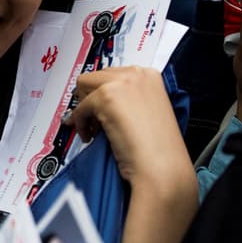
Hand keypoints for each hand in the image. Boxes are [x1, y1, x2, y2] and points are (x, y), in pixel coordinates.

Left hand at [68, 66, 197, 242]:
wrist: (162, 168)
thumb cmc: (159, 150)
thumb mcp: (148, 114)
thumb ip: (130, 102)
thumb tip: (104, 104)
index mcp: (150, 76)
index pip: (114, 74)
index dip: (103, 93)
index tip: (99, 107)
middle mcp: (137, 74)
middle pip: (95, 76)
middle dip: (89, 98)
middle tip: (92, 120)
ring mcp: (122, 83)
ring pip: (83, 85)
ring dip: (83, 108)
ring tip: (91, 130)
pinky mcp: (107, 97)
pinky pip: (80, 108)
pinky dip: (79, 123)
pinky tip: (89, 137)